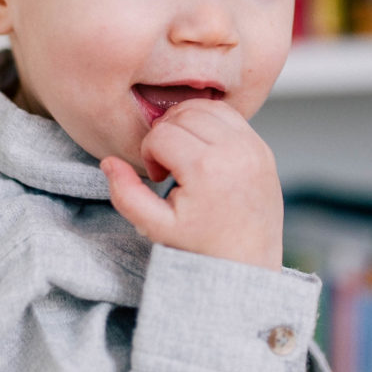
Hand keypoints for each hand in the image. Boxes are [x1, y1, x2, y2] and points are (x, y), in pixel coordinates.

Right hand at [101, 99, 282, 270]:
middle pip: (182, 115)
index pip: (161, 135)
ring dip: (186, 125)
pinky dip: (209, 124)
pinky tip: (202, 150)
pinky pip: (229, 116)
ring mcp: (253, 148)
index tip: (159, 178)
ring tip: (184, 155)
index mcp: (207, 169)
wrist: (246, 263)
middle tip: (170, 167)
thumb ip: (125, 195)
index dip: (149, 154)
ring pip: (205, 108)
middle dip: (167, 135)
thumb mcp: (155, 227)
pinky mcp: (263, 148)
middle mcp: (234, 152)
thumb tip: (108, 161)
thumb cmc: (200, 247)